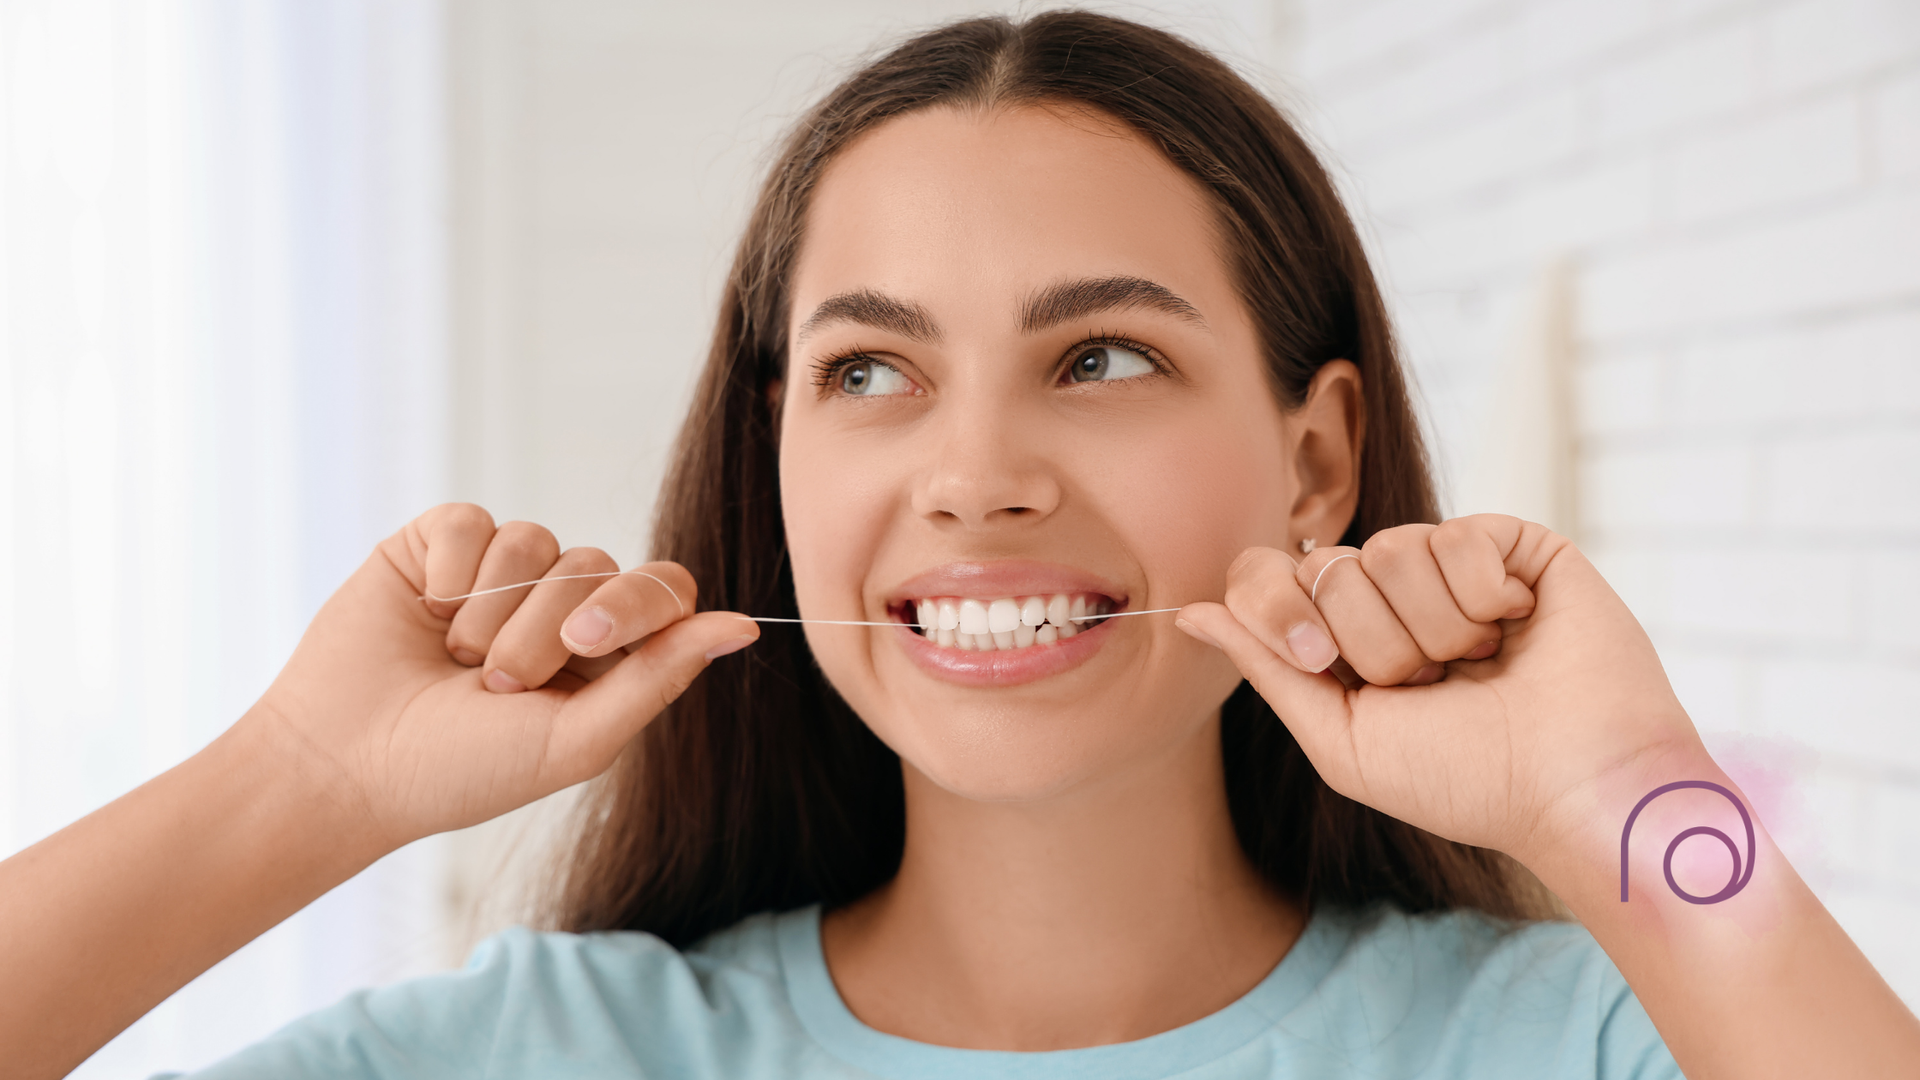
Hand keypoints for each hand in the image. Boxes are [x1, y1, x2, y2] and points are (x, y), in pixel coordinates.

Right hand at [243, 503, 757, 848]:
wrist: (345, 764)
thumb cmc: (462, 770)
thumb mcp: (578, 738)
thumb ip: (661, 676)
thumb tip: (747, 627)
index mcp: (605, 654)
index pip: (664, 590)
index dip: (636, 603)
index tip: (587, 642)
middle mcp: (557, 606)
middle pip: (597, 564)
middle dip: (545, 629)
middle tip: (496, 683)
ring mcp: (497, 573)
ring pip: (535, 541)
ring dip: (492, 611)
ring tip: (454, 661)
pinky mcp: (437, 545)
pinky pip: (473, 522)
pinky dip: (449, 572)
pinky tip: (423, 612)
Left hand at [1176, 514, 1701, 860]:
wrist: (1572, 784)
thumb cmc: (1464, 780)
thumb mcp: (1340, 738)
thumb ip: (1266, 668)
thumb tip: (1186, 612)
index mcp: (1347, 642)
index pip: (1269, 575)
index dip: (1280, 607)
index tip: (1323, 661)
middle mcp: (1394, 597)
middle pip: (1323, 565)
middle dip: (1371, 640)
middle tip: (1431, 683)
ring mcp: (1454, 567)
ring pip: (1388, 549)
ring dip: (1434, 627)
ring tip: (1483, 665)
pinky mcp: (1512, 545)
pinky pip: (1454, 535)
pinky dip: (1484, 597)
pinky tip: (1519, 628)